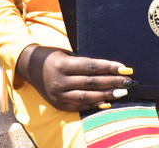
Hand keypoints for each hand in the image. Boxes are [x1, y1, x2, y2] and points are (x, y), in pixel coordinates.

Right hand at [16, 45, 135, 111]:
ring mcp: (58, 94)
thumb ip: (82, 62)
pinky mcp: (58, 104)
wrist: (29, 66)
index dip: (109, 67)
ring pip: (88, 97)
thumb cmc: (51, 56)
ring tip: (122, 92)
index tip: (125, 68)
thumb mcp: (65, 54)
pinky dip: (95, 104)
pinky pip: (80, 106)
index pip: (91, 67)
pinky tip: (107, 101)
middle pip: (92, 83)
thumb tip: (107, 68)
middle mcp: (60, 81)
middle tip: (129, 81)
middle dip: (113, 82)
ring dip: (107, 94)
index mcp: (62, 65)